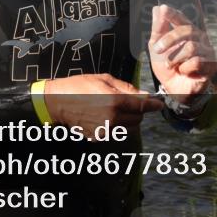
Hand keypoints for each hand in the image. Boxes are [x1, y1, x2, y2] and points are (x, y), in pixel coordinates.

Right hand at [44, 73, 162, 135]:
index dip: (153, 105)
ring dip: (127, 118)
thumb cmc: (79, 85)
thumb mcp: (104, 79)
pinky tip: (102, 115)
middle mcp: (112, 119)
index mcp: (114, 102)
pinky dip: (115, 124)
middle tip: (127, 101)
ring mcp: (105, 130)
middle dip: (137, 110)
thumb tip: (145, 95)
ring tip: (112, 107)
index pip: (141, 106)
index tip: (159, 104)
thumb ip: (126, 88)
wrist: (57, 102)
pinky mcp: (98, 137)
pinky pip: (115, 132)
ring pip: (128, 127)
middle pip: (137, 119)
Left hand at [149, 4, 216, 101]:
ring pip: (191, 47)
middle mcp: (199, 38)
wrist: (173, 89)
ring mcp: (207, 51)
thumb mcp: (156, 47)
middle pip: (187, 30)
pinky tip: (184, 71)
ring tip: (170, 65)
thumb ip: (158, 29)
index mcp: (186, 31)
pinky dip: (185, 68)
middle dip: (169, 40)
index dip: (173, 13)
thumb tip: (157, 8)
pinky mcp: (211, 65)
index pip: (182, 18)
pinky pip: (197, 62)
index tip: (164, 9)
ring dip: (175, 58)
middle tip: (157, 50)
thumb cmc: (167, 66)